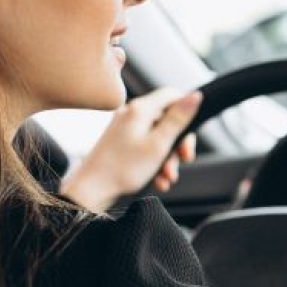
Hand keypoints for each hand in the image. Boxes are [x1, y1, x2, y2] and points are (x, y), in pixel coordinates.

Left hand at [60, 88, 201, 212]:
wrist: (91, 190)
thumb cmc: (122, 168)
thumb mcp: (159, 144)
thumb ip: (178, 119)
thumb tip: (196, 95)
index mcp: (140, 109)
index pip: (172, 95)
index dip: (187, 110)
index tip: (191, 131)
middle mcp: (131, 114)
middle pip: (167, 119)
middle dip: (179, 143)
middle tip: (184, 159)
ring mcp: (125, 128)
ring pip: (159, 137)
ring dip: (168, 158)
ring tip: (167, 177)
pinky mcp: (121, 142)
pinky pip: (146, 147)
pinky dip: (155, 162)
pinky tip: (158, 180)